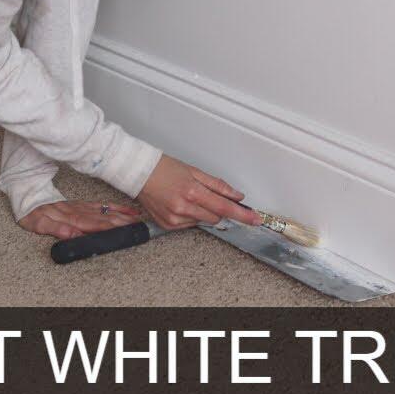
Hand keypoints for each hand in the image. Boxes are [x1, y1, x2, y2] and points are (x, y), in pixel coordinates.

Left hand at [18, 200, 141, 239]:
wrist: (28, 194)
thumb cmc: (31, 212)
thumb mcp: (36, 223)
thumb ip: (54, 228)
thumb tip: (71, 233)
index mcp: (69, 218)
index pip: (93, 224)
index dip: (108, 227)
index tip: (123, 230)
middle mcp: (79, 212)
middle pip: (103, 218)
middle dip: (122, 223)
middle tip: (138, 228)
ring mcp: (82, 207)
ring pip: (106, 211)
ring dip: (122, 216)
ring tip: (138, 220)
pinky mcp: (83, 205)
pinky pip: (102, 205)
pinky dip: (116, 208)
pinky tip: (127, 211)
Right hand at [137, 155, 259, 230]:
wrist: (139, 173)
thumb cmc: (164, 168)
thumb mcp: (194, 171)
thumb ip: (218, 186)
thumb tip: (236, 196)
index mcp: (192, 191)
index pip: (225, 207)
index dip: (242, 214)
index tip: (255, 219)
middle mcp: (183, 208)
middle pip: (216, 217)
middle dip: (217, 208)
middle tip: (206, 195)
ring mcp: (174, 218)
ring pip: (203, 221)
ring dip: (202, 212)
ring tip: (187, 196)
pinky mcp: (167, 225)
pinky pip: (189, 225)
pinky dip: (189, 216)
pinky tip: (179, 204)